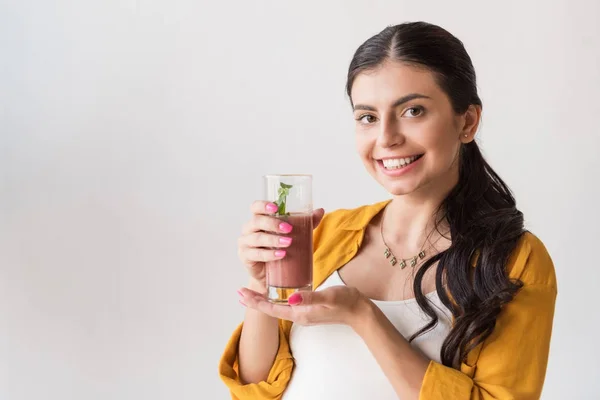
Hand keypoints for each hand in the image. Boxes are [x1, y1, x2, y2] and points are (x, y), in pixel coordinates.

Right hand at [237, 201, 324, 288]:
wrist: (274, 274)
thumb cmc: (281, 248)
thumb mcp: (295, 234)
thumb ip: (306, 222)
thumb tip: (320, 210)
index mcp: (259, 219)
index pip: (255, 207)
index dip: (263, 205)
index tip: (276, 207)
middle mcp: (249, 229)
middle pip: (256, 222)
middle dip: (272, 224)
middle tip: (288, 229)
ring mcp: (245, 243)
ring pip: (256, 238)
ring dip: (273, 240)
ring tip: (288, 243)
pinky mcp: (245, 257)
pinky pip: (255, 255)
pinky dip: (269, 254)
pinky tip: (280, 254)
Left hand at [237, 285, 371, 329]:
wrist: (359, 312)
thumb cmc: (346, 302)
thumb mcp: (328, 297)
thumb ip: (310, 297)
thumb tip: (291, 297)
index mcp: (300, 314)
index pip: (271, 309)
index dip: (255, 302)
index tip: (241, 294)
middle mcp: (299, 315)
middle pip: (271, 308)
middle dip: (255, 300)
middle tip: (239, 291)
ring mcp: (303, 312)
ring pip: (277, 306)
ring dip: (264, 299)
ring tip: (251, 291)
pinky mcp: (308, 308)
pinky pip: (286, 303)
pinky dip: (276, 296)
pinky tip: (275, 290)